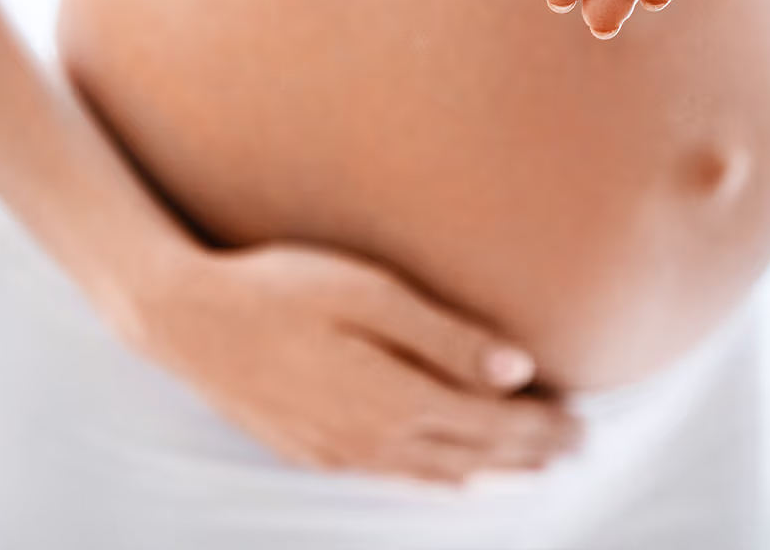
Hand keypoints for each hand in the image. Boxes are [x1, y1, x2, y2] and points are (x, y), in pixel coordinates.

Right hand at [127, 241, 581, 483]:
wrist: (187, 322)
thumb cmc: (278, 291)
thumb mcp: (367, 294)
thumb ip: (444, 334)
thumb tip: (518, 369)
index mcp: (394, 401)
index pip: (490, 424)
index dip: (540, 428)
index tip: (582, 423)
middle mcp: (373, 442)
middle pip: (472, 456)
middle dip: (528, 453)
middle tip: (575, 446)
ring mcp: (339, 454)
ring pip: (437, 476)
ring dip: (491, 473)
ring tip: (531, 468)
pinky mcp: (313, 453)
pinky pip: (396, 478)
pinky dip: (440, 479)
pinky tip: (450, 475)